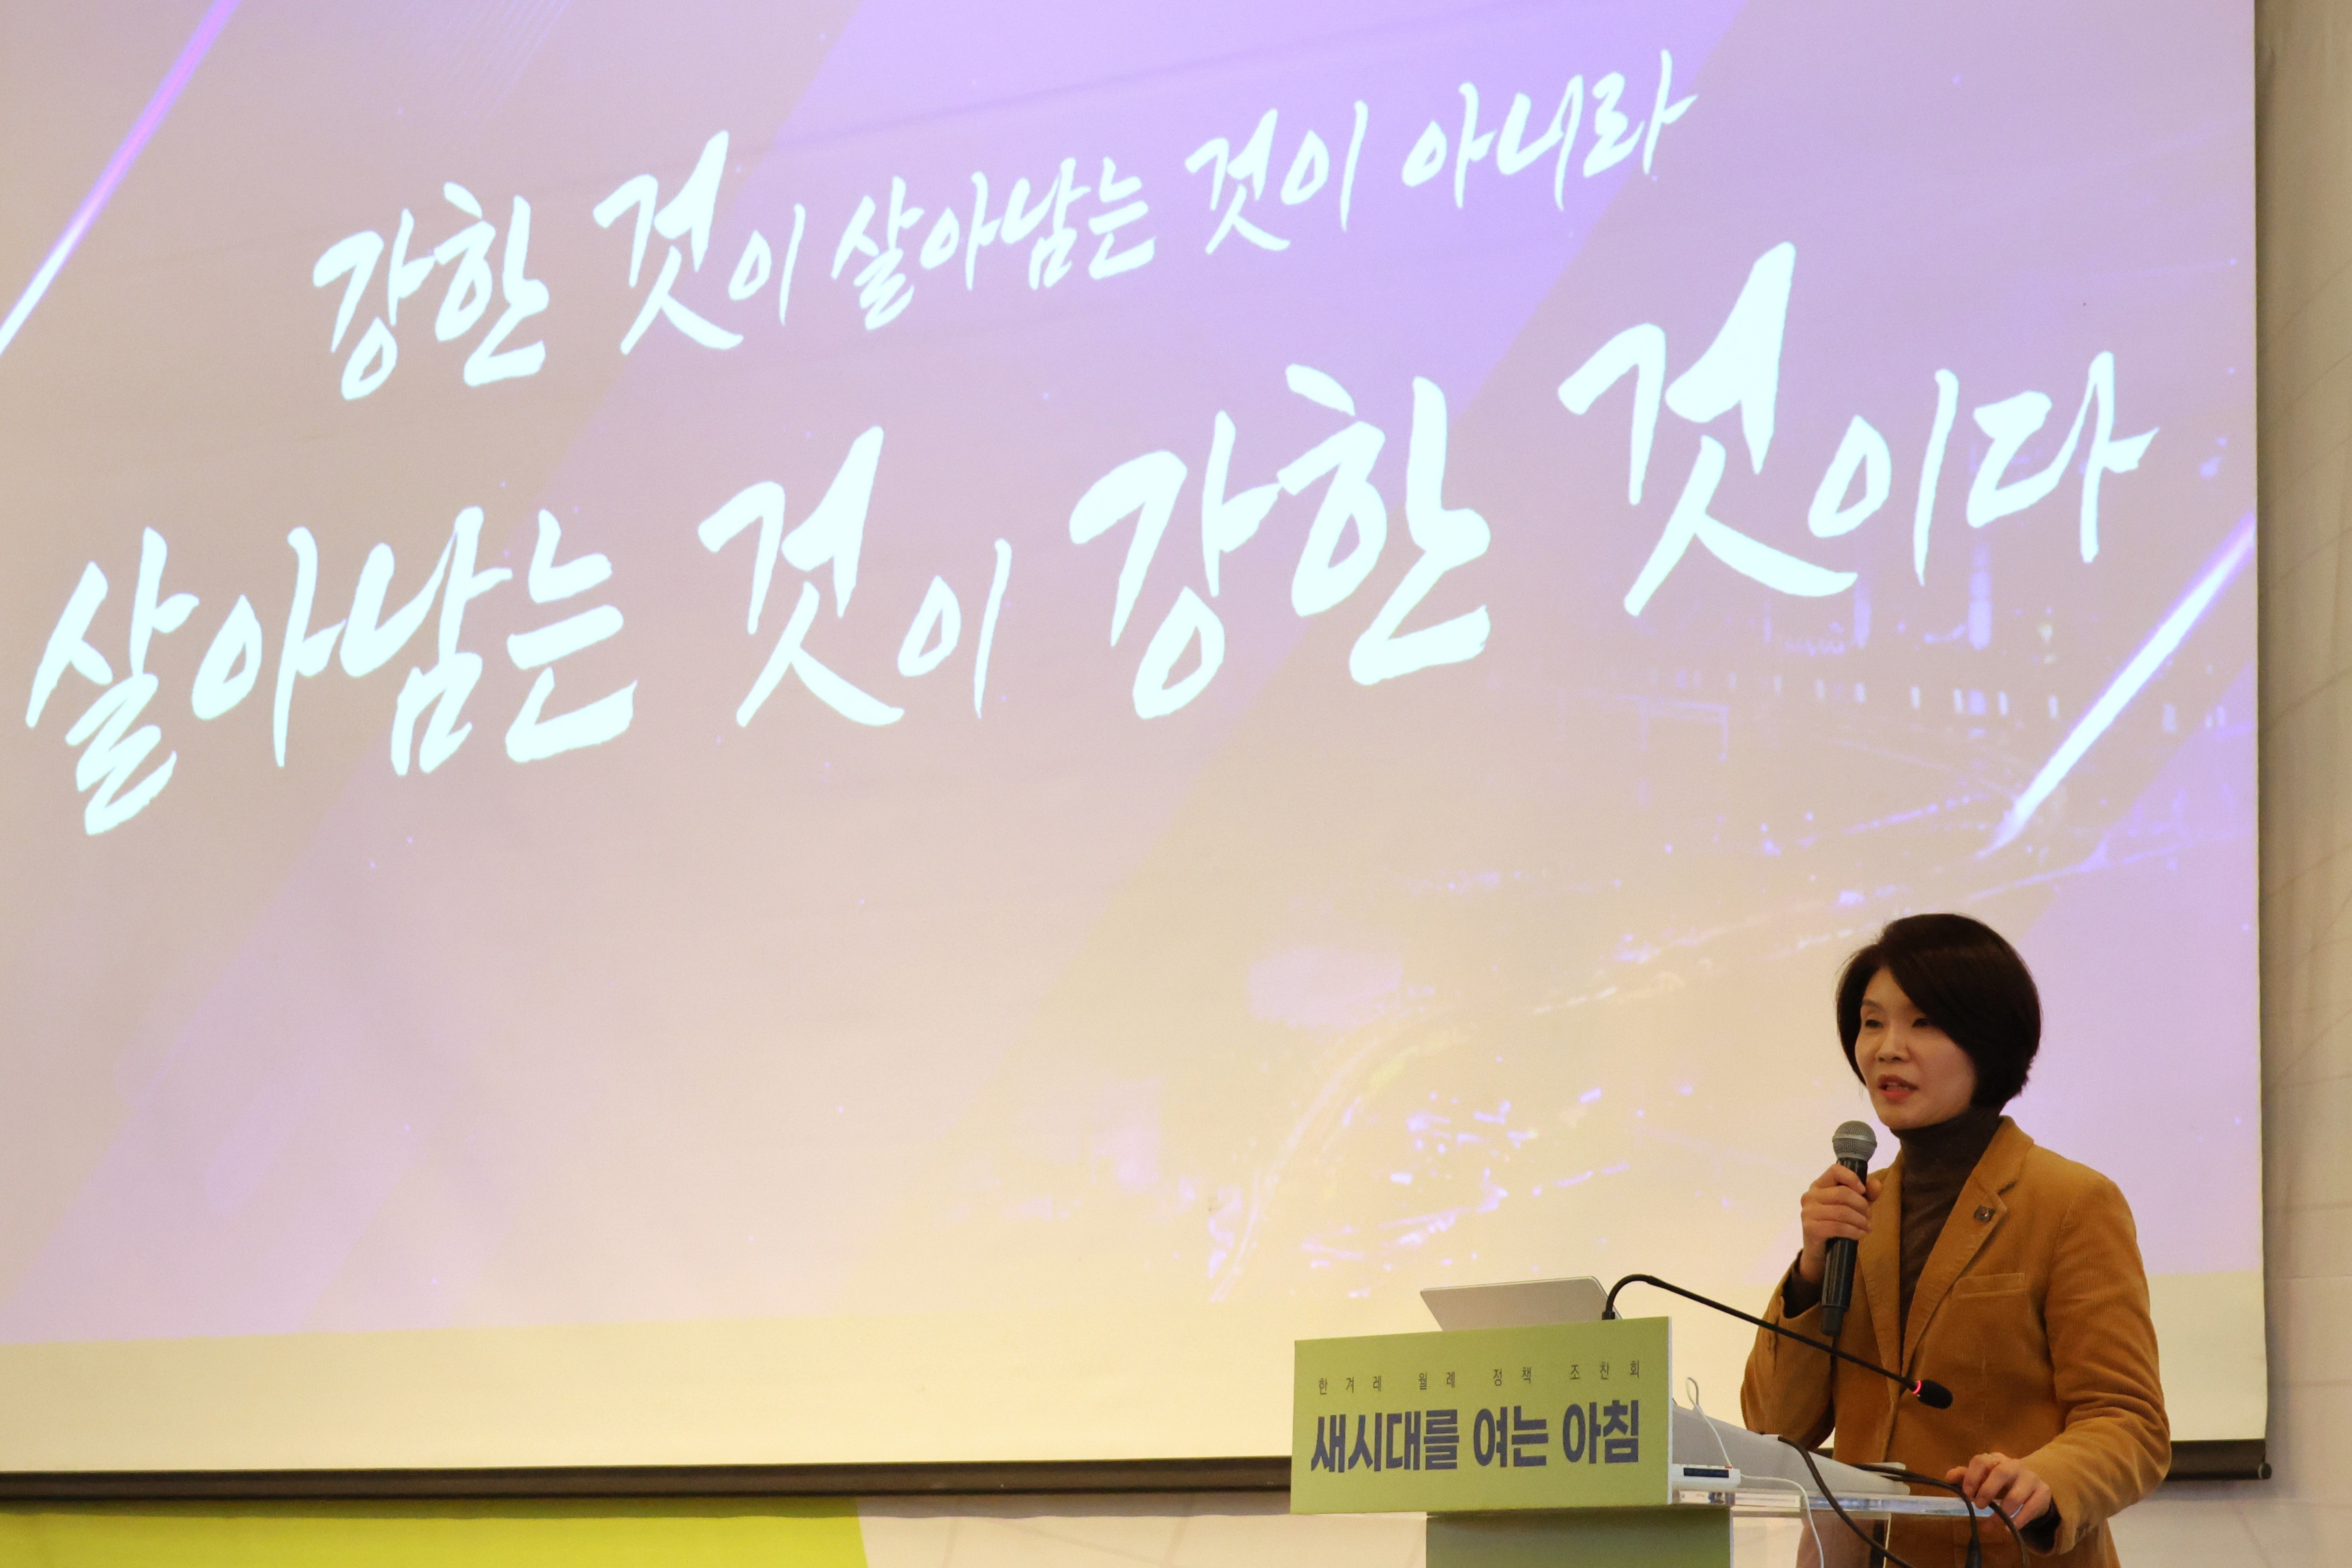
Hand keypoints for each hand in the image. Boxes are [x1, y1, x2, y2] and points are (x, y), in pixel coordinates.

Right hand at [1795, 1162, 1881, 1284]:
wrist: (1820, 1252)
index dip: (1852, 1178)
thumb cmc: (1837, 1224)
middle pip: (1843, 1193)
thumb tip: (1877, 1185)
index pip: (1835, 1170)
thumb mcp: (1854, 1207)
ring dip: (1860, 1220)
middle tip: (1869, 1216)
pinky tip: (1860, 1235)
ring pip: (1842, 1211)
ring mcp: (1808, 1212)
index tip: (1863, 1191)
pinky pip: (1838, 1227)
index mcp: (1819, 1185)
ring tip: (1867, 1227)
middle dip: (1862, 1205)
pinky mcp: (1810, 1228)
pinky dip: (1854, 1231)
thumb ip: (1866, 1194)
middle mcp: (1810, 1195)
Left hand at [1946, 1451, 2052, 1527]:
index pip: (1982, 1460)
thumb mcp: (1984, 1478)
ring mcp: (2031, 1478)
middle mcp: (2014, 1465)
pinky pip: (2031, 1508)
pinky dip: (2019, 1520)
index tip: (1967, 1493)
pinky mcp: (2043, 1492)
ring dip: (2002, 1513)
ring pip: (2017, 1494)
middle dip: (1988, 1490)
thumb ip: (1966, 1476)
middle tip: (1979, 1506)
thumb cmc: (2002, 1482)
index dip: (1972, 1476)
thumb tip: (1948, 1478)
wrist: (2032, 1487)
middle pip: (2001, 1473)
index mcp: (1996, 1459)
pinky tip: (2009, 1529)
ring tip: (1991, 1525)